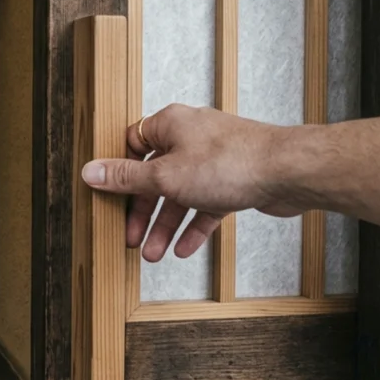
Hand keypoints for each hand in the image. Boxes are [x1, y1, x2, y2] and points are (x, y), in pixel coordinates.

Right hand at [81, 104, 301, 261]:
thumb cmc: (231, 163)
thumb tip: (91, 171)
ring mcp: (214, 159)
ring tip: (155, 253)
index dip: (120, 171)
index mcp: (170, 125)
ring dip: (167, 225)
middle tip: (132, 237)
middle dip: (144, 212)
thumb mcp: (165, 176)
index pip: (133, 143)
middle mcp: (191, 137)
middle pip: (156, 176)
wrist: (288, 172)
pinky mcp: (234, 178)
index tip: (110, 195)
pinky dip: (194, 225)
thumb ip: (126, 178)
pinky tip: (185, 248)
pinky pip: (206, 204)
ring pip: (181, 194)